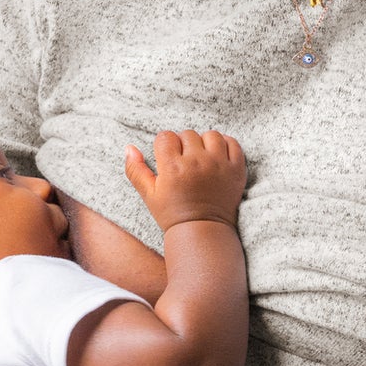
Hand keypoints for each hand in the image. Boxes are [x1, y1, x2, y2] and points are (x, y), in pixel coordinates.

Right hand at [126, 130, 246, 233]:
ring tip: (201, 158)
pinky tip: (217, 156)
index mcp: (173, 168)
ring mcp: (219, 165)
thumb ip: (135, 170)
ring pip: (210, 135)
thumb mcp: (149, 195)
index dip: (164, 146)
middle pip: (188, 134)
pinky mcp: (236, 170)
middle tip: (184, 163)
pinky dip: (225, 145)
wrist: (203, 231)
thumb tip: (129, 147)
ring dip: (204, 143)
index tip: (168, 159)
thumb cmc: (173, 214)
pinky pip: (232, 143)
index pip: (166, 137)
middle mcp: (196, 163)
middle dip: (183, 145)